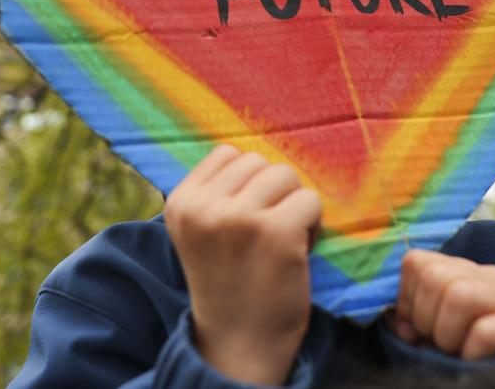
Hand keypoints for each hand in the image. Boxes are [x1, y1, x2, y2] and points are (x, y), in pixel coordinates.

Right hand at [164, 144, 321, 385]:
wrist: (239, 344)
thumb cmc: (229, 284)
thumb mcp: (201, 233)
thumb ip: (215, 193)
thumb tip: (253, 151)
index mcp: (180, 203)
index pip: (228, 155)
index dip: (249, 184)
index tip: (246, 222)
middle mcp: (203, 208)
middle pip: (260, 163)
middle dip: (274, 194)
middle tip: (268, 236)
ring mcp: (238, 218)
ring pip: (287, 176)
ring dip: (294, 206)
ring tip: (283, 242)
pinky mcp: (275, 232)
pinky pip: (311, 200)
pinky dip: (314, 224)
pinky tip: (299, 252)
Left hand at [387, 249, 494, 359]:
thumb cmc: (465, 357)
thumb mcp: (431, 334)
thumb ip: (411, 318)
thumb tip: (395, 315)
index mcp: (466, 271)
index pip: (418, 261)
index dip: (407, 300)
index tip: (416, 330)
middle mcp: (493, 276)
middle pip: (434, 275)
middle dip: (425, 319)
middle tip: (440, 344)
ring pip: (459, 294)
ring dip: (448, 336)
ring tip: (458, 351)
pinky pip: (485, 330)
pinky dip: (472, 353)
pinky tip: (479, 361)